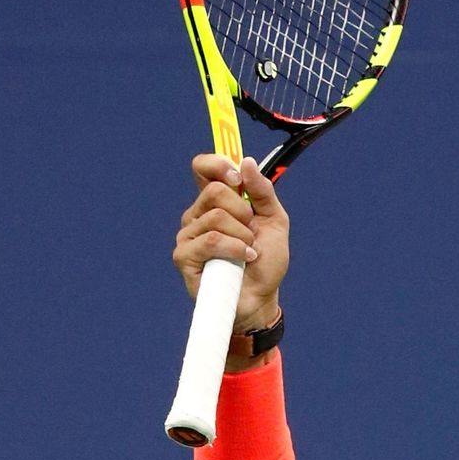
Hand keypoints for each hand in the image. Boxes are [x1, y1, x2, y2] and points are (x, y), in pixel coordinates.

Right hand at [173, 155, 289, 333]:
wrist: (262, 297)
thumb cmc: (266, 261)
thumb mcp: (274, 221)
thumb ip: (263, 192)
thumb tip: (246, 162)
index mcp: (216, 202)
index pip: (203, 168)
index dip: (217, 164)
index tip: (237, 176)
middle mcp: (197, 215)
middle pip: (215, 191)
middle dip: (244, 212)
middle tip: (251, 233)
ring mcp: (188, 236)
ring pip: (217, 217)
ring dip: (243, 237)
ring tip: (248, 253)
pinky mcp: (184, 256)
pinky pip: (212, 240)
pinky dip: (235, 250)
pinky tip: (243, 261)